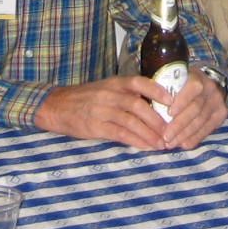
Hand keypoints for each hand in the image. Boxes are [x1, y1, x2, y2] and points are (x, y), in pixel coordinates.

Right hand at [34, 76, 169, 149]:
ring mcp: (101, 110)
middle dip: (156, 120)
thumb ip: (125, 94)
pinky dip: (135, 141)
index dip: (156, 90)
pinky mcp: (95, 126)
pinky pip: (119, 134)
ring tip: (161, 144)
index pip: (138, 82)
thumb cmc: (85, 98)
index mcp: (113, 83)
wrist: (56, 106)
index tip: (171, 101)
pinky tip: (145, 146)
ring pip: (131, 121)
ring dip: (149, 134)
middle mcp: (109, 94)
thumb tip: (153, 107)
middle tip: (170, 132)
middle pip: (138, 105)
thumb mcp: (105, 89)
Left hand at [157, 68, 227, 149]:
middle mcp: (210, 88)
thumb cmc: (182, 83)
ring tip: (171, 143)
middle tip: (165, 137)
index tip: (168, 113)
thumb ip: (164, 87)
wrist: (207, 84)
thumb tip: (148, 103)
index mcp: (197, 76)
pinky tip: (184, 144)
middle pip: (195, 108)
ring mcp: (217, 101)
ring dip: (185, 134)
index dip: (181, 101)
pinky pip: (208, 128)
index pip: (192, 87)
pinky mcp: (222, 114)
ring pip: (201, 120)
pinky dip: (195, 138)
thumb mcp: (174, 79)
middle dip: (179, 125)